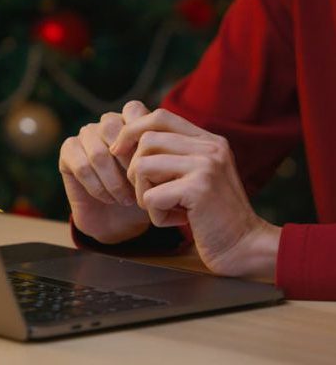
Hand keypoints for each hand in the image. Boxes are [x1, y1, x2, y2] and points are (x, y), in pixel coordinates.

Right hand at [59, 101, 151, 243]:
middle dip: (128, 162)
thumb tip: (157, 147)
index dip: (141, 135)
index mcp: (129, 120)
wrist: (120, 221)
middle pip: (112, 129)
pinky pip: (83, 167)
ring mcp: (84, 136)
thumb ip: (157, 154)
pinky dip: (99, 188)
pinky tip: (109, 199)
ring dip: (114, 181)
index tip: (152, 163)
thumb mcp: (158, 173)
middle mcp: (105, 124)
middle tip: (139, 186)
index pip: (133, 109)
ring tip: (126, 198)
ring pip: (98, 153)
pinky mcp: (68, 152)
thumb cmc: (143, 192)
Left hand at [111, 106, 280, 278]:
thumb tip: (128, 131)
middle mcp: (210, 146)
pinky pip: (151, 196)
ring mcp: (206, 165)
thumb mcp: (196, 175)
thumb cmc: (212, 215)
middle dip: (134, 169)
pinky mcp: (200, 188)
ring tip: (164, 208)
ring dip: (143, 194)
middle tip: (148, 194)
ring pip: (143, 166)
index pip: (159, 116)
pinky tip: (176, 221)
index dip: (132, 131)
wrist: (245, 248)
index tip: (118, 152)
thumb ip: (173, 153)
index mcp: (209, 140)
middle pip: (147, 139)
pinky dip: (156, 215)